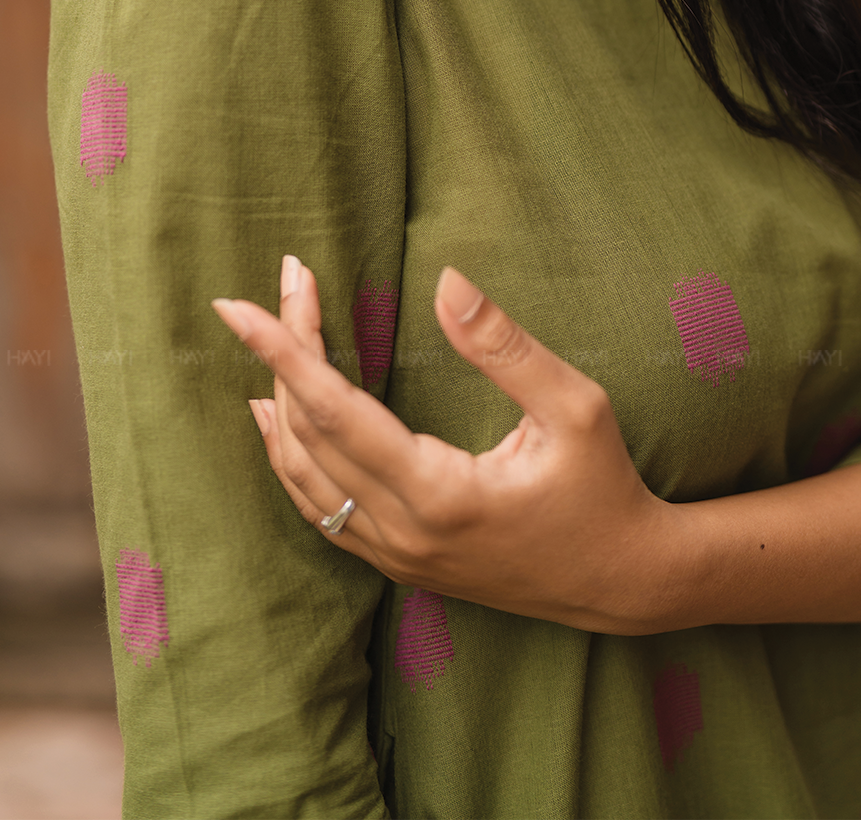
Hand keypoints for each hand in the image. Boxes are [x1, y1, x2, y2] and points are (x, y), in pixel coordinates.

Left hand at [212, 258, 673, 632]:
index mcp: (439, 494)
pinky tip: (277, 418)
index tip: (236, 303)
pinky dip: (290, 457)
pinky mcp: (400, 562)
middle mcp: (403, 533)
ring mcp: (396, 556)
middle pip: (308, 432)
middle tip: (290, 282)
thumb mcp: (575, 408)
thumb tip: (446, 280)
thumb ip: (505, 346)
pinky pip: (320, 509)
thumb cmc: (604, 487)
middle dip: (285, 351)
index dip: (282, 348)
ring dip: (280, 400)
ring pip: (303, 476)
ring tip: (269, 332)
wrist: (623, 580)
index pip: (332, 409)